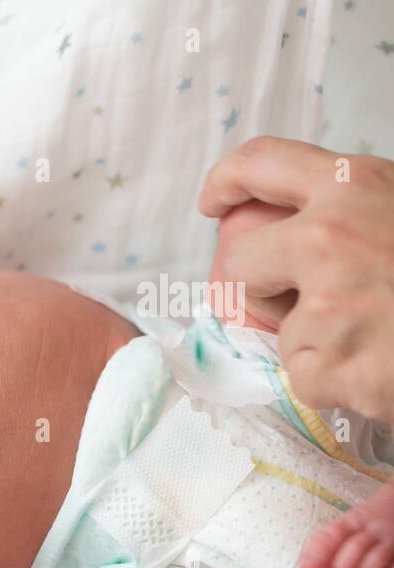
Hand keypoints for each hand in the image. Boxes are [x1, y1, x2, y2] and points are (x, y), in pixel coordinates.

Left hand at [198, 136, 393, 422]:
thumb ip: (359, 212)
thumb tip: (299, 227)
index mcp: (353, 185)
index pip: (260, 161)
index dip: (226, 181)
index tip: (214, 202)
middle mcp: (327, 236)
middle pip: (238, 260)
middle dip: (256, 285)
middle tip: (303, 300)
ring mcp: (325, 304)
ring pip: (281, 329)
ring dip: (317, 342)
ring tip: (380, 336)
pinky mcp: (327, 366)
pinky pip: (306, 378)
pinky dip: (337, 382)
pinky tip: (383, 368)